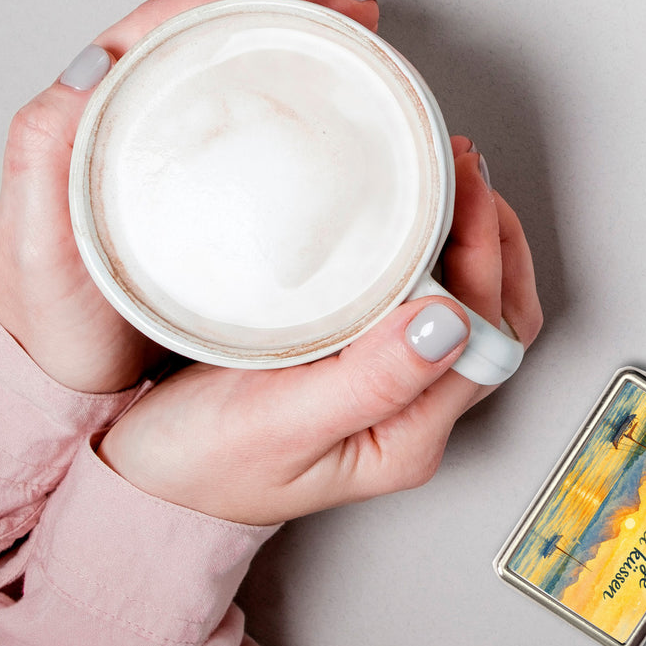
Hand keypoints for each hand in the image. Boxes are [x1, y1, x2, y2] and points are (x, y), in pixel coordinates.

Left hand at [0, 0, 379, 393]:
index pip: (166, 28)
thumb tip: (88, 64)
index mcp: (92, 117)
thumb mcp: (33, 238)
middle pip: (214, 40)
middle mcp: (136, 124)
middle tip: (351, 14)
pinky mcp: (210, 193)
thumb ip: (46, 153)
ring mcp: (178, 157)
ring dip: (298, 50)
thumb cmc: (54, 319)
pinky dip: (296, 107)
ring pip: (238, 78)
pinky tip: (331, 112)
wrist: (78, 386)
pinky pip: (254, 130)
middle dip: (285, 12)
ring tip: (354, 45)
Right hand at [97, 138, 541, 524]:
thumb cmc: (202, 464)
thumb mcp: (278, 424)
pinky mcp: (371, 354)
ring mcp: (400, 382)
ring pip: (472, 300)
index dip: (484, 252)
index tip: (461, 187)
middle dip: (490, 232)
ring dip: (473, 235)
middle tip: (464, 165)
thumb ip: (370, 381)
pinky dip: (440, 246)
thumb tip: (450, 323)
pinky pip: (429, 293)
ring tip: (454, 175)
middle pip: (496, 312)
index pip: (484, 332)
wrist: (149, 479)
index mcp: (409, 435)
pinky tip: (422, 211)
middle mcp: (418, 411)